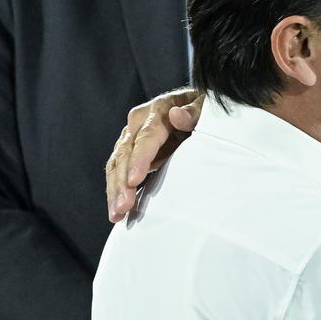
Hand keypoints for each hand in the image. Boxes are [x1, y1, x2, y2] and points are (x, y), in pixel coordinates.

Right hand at [105, 88, 203, 220]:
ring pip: (117, 164)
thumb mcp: (206, 106)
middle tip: (122, 207)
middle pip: (125, 153)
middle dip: (122, 182)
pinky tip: (117, 211)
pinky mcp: (131, 150)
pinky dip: (117, 190)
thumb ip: (194, 112)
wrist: (195, 105)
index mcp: (158, 110)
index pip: (146, 137)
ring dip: (115, 190)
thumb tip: (177, 115)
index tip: (134, 180)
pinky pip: (119, 170)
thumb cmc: (204, 108)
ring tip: (116, 214)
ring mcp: (132, 136)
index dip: (139, 159)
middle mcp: (139, 122)